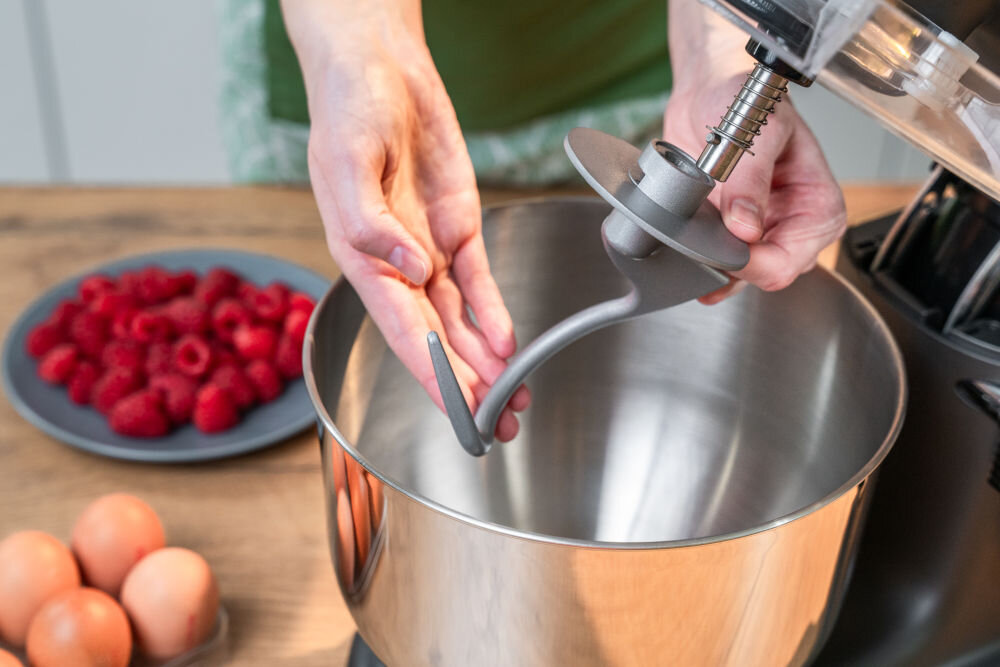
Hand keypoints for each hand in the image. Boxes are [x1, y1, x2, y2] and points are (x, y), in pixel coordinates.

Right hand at [283, 0, 528, 439]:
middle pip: (434, 337)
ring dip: (484, 360)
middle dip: (465, 383)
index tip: (458, 410)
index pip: (400, 329)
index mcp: (360, 257)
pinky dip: (493, 311)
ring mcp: (428, 248)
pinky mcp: (456, 226)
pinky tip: (508, 342)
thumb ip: (370, 224)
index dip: (430, 374)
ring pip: (459, 319)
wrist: (379, 67)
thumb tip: (407, 271)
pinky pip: (477, 280)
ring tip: (510, 397)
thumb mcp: (346, 161)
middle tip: (495, 422)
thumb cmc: (347, 109)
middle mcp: (395, 263)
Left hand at [665, 0, 845, 303]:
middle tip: (699, 247)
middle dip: (733, 267)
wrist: (710, 92)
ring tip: (689, 251)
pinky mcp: (734, 232)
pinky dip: (705, 265)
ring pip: (742, 275)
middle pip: (767, 274)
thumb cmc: (747, 101)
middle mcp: (795, 224)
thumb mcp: (754, 133)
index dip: (754, 264)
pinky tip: (688, 265)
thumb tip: (745, 228)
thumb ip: (749, 183)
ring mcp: (764, 231)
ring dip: (715, 268)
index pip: (790, 259)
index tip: (722, 250)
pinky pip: (722, 264)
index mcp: (817, 204)